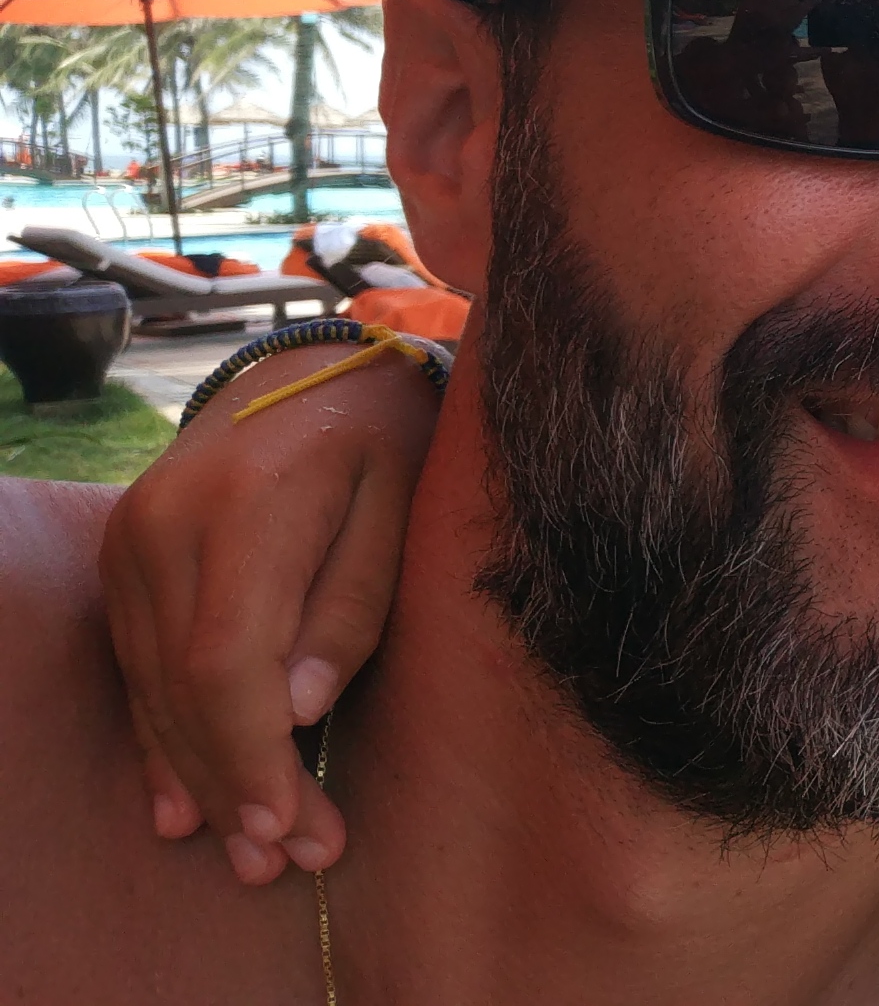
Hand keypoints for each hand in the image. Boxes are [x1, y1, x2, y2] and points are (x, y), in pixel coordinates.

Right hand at [98, 340, 439, 883]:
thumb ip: (352, 605)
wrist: (314, 367)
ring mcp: (133, 542)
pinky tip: (182, 806)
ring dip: (201, 779)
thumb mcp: (400, 506)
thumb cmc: (383, 439)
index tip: (290, 827)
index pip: (226, 662)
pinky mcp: (126, 561)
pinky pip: (137, 667)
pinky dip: (163, 739)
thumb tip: (296, 709)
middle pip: (185, 689)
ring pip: (153, 689)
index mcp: (245, 507)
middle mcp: (166, 526)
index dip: (251, 756)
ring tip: (254, 854)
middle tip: (290, 863)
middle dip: (237, 787)